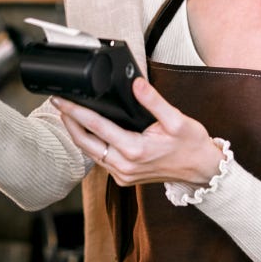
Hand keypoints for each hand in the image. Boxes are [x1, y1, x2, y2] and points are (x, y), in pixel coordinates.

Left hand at [52, 78, 222, 186]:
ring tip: (68, 114)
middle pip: (86, 143)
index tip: (62, 100)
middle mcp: (125, 166)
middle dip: (69, 123)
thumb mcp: (177, 119)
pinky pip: (101, 160)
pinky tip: (87, 131)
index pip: (97, 127)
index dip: (76, 112)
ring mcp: (123, 174)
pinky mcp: (123, 178)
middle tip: (58, 103)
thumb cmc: (191, 145)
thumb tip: (136, 83)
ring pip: (91, 153)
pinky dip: (91, 144)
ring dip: (78, 134)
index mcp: (135, 150)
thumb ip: (153, 101)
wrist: (201, 170)